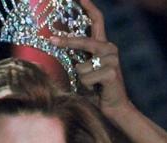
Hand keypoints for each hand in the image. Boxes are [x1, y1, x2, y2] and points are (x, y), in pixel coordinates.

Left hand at [49, 0, 131, 117]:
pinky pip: (86, 77)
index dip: (88, 6)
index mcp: (103, 45)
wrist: (114, 108)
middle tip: (52, 40)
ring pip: (81, 66)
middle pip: (83, 41)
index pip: (97, 20)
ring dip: (81, 79)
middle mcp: (110, 48)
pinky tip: (97, 89)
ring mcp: (112, 59)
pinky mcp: (111, 72)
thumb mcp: (84, 70)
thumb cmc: (97, 89)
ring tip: (93, 85)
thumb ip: (77, 56)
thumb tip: (55, 42)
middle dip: (66, 42)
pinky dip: (87, 86)